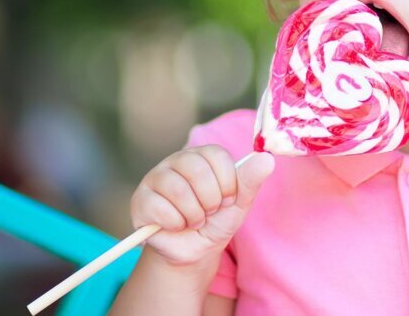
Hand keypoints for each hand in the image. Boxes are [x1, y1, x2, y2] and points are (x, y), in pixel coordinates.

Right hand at [130, 146, 274, 266]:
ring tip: (194, 220)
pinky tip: (176, 225)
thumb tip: (267, 158)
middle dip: (211, 201)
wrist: (195, 252)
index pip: (217, 155)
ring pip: (178, 190)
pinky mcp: (141, 199)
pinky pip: (160, 208)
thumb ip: (250, 180)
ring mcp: (155, 178)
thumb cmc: (217, 221)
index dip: (227, 183)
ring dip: (194, 215)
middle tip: (209, 212)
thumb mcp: (238, 203)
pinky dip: (176, 224)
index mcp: (201, 155)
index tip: (227, 199)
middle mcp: (176, 161)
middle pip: (197, 170)